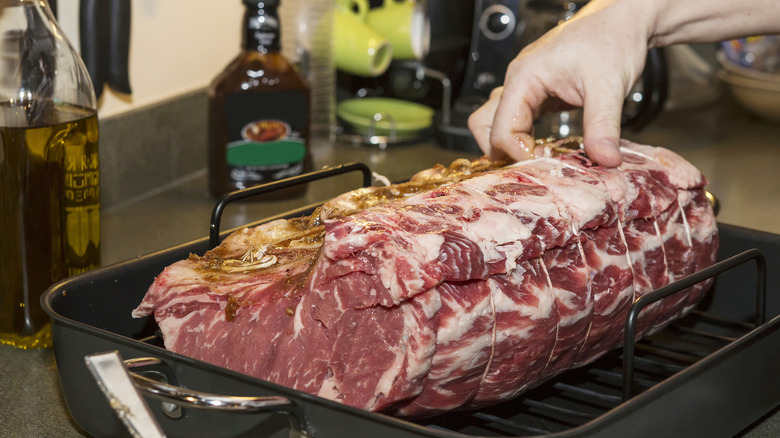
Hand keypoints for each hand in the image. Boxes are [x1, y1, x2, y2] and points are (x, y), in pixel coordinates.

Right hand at [468, 0, 650, 166]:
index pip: (501, 129)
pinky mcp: (538, 94)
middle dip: (502, 152)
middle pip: (484, 126)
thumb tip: (605, 161)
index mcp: (524, 77)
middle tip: (533, 166)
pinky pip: (517, 121)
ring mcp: (525, 88)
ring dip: (512, 146)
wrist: (625, 19)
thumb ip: (603, 125)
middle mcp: (518, 82)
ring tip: (541, 159)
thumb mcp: (610, 85)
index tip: (546, 166)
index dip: (518, 154)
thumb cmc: (613, 39)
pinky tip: (548, 149)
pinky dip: (525, 139)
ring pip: (496, 123)